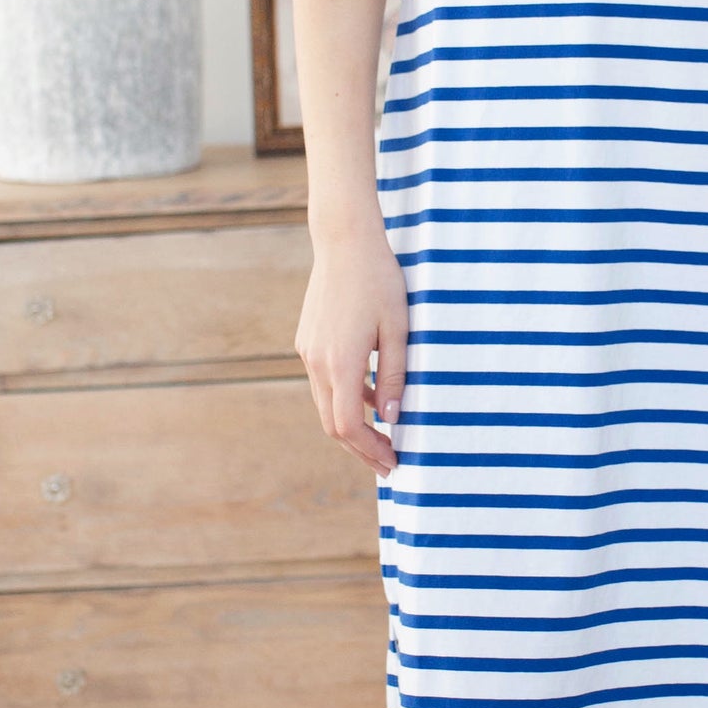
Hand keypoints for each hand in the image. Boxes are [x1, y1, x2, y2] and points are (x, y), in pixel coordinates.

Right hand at [296, 219, 407, 475]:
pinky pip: (325, 383)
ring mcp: (309, 351)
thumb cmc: (380, 282)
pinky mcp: (308, 341)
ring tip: (382, 440)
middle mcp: (317, 362)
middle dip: (361, 449)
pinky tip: (371, 401)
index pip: (348, 426)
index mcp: (341, 363)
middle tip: (389, 465)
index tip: (393, 462)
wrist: (345, 242)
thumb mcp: (399, 330)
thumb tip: (391, 419)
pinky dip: (345, 400)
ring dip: (352, 427)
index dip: (370, 450)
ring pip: (326, 405)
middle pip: (332, 424)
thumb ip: (395, 377)